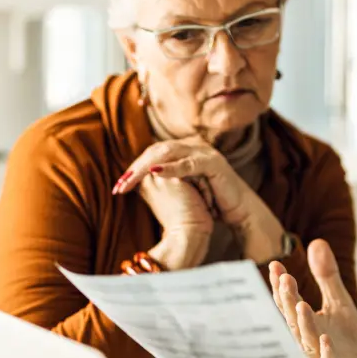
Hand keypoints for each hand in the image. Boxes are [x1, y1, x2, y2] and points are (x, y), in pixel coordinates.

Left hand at [114, 136, 285, 262]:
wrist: (238, 212)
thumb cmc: (211, 202)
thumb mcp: (183, 189)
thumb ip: (164, 181)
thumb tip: (137, 183)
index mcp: (185, 150)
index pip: (153, 153)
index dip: (134, 168)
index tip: (118, 187)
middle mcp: (193, 146)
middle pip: (156, 150)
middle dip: (136, 168)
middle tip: (120, 185)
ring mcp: (204, 152)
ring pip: (168, 152)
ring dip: (146, 166)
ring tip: (131, 179)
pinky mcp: (213, 162)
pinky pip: (188, 163)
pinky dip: (171, 167)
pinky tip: (155, 172)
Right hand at [270, 240, 356, 357]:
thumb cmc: (350, 342)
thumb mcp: (341, 304)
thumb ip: (327, 277)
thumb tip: (317, 242)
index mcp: (308, 325)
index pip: (289, 304)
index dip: (281, 287)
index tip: (275, 266)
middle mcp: (308, 344)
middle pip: (294, 322)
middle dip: (288, 302)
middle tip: (284, 279)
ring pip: (307, 344)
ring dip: (304, 325)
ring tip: (301, 305)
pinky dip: (327, 355)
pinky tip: (326, 340)